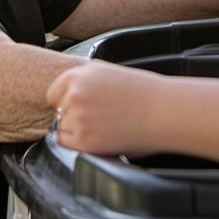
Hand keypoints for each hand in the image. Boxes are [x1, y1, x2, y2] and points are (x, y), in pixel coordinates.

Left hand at [46, 62, 168, 157]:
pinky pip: (68, 144)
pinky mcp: (84, 139)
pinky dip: (81, 145)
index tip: (79, 108)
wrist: (164, 111)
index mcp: (81, 73)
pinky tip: (103, 137)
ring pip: (63, 129)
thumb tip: (69, 98)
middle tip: (99, 119)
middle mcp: (75, 93)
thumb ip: (86, 82)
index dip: (65, 102)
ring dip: (77, 131)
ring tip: (105, 127)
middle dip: (73, 117)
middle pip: (58, 111)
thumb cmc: (144, 94)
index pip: (54, 92)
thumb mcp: (111, 73)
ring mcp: (78, 116)